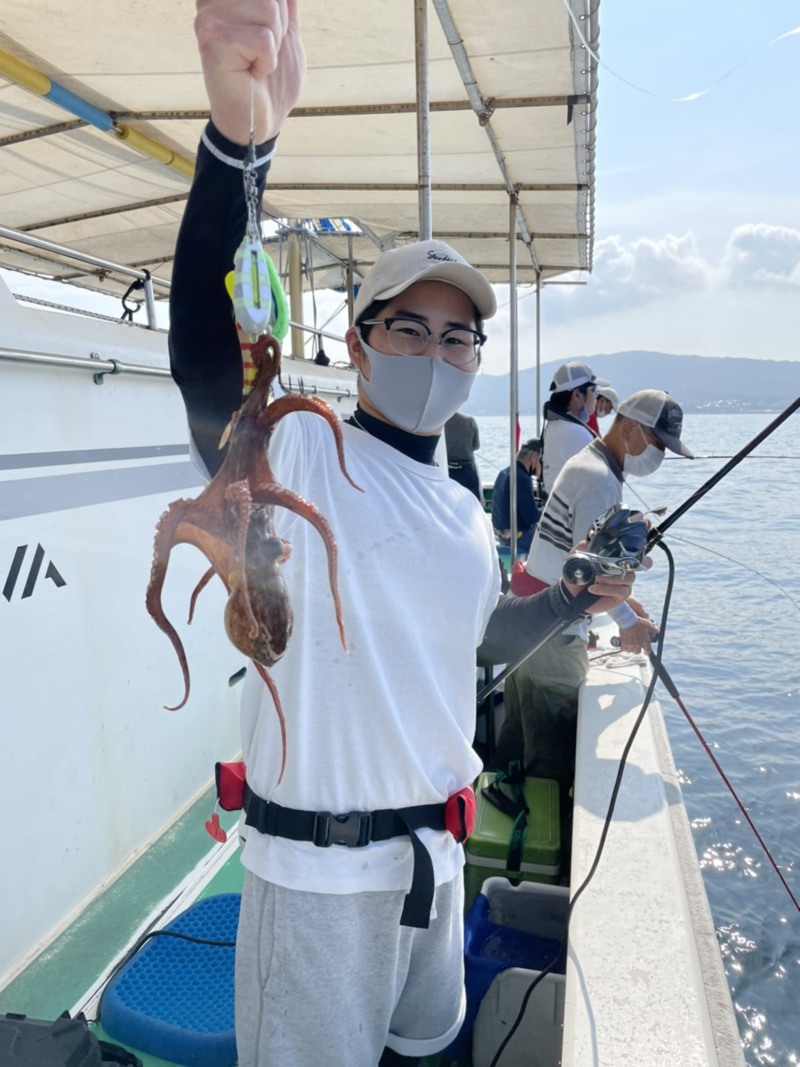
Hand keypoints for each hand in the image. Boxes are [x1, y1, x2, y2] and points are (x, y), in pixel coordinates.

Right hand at [195, 0, 305, 143]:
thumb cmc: (272, 78)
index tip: (265, 36)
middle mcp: (211, 2)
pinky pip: (262, 38)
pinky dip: (267, 61)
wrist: (262, 119)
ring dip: (273, 44)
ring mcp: (209, 20)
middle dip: (279, 25)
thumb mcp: (286, 31)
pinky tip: (252, 72)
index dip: (279, 12)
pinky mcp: (213, 42)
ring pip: (268, 10)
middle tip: (262, 51)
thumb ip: (284, 3)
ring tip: (256, 61)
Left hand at [560, 540, 650, 614]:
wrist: (571, 592)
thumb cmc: (578, 573)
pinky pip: (620, 591)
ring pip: (629, 578)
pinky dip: (605, 588)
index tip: (640, 543)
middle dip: (634, 564)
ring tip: (596, 578)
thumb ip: (583, 547)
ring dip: (612, 578)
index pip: (637, 553)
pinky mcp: (620, 596)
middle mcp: (624, 569)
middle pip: (641, 565)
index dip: (643, 550)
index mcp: (617, 558)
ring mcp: (624, 583)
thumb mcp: (577, 557)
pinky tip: (593, 588)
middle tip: (620, 564)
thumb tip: (588, 541)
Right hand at [617, 615, 659, 653]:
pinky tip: (625, 645)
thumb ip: (653, 629)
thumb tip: (658, 631)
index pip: (648, 650)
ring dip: (631, 649)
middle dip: (638, 650)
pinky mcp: (624, 643)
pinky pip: (624, 649)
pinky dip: (625, 648)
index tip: (646, 651)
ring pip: (631, 651)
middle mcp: (638, 644)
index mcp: (645, 640)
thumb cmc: (638, 622)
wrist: (627, 620)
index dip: (647, 651)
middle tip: (636, 647)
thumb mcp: (647, 624)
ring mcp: (630, 644)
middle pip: (638, 652)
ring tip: (630, 645)